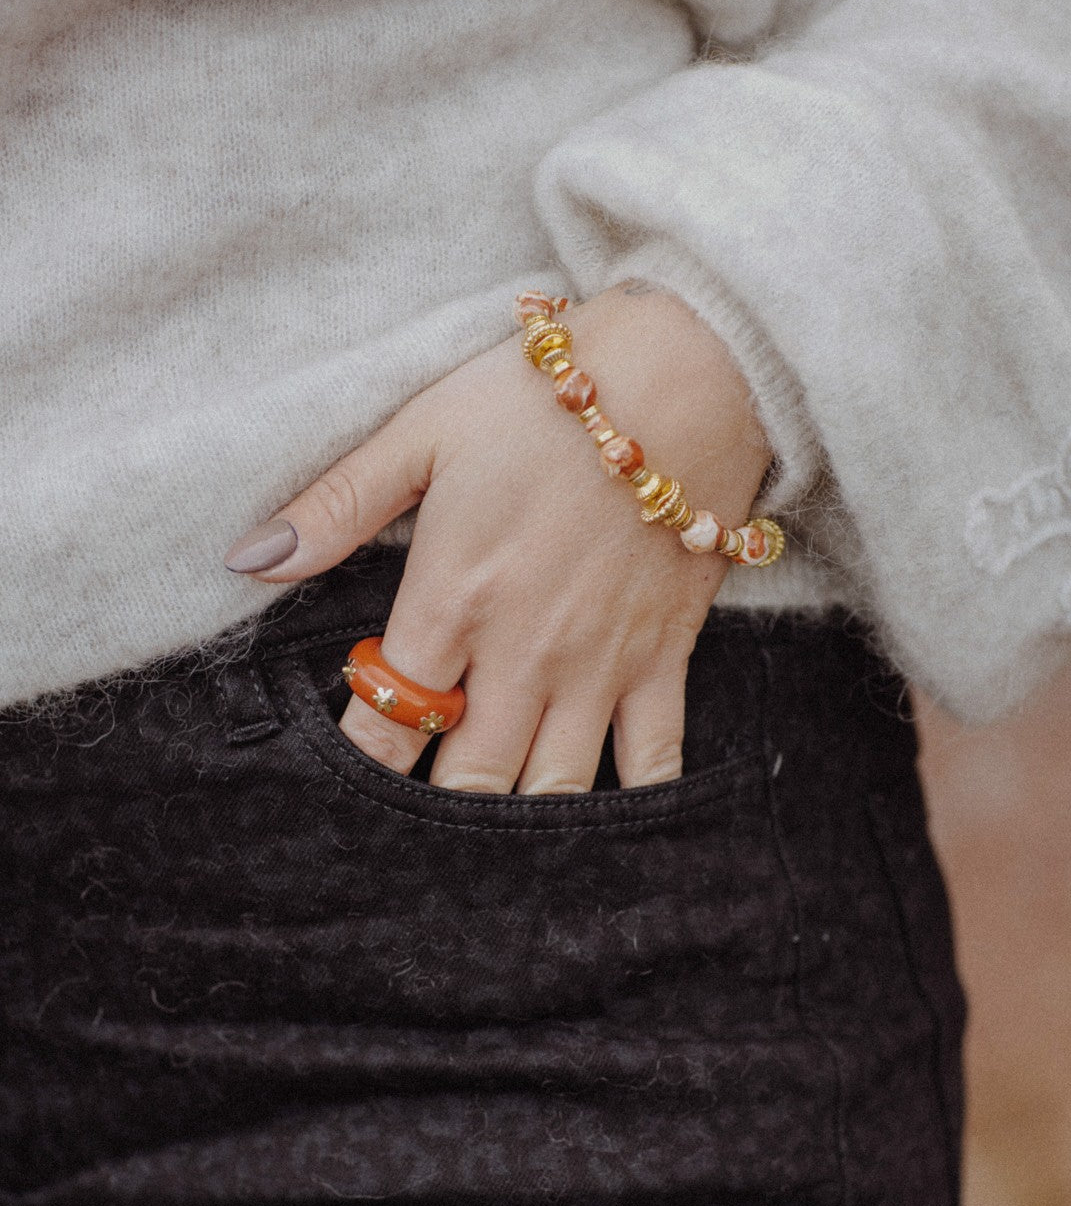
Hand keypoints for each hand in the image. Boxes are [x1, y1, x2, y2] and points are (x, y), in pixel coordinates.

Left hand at [229, 280, 772, 792]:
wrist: (686, 375)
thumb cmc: (543, 401)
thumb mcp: (423, 432)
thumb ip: (337, 505)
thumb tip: (249, 559)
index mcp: (454, 599)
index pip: (388, 721)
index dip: (361, 764)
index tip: (346, 782)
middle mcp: (524, 652)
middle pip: (470, 779)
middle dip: (437, 812)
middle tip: (417, 820)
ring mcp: (599, 665)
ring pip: (554, 787)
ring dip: (521, 818)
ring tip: (495, 830)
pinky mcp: (664, 659)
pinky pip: (653, 761)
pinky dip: (631, 803)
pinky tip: (603, 824)